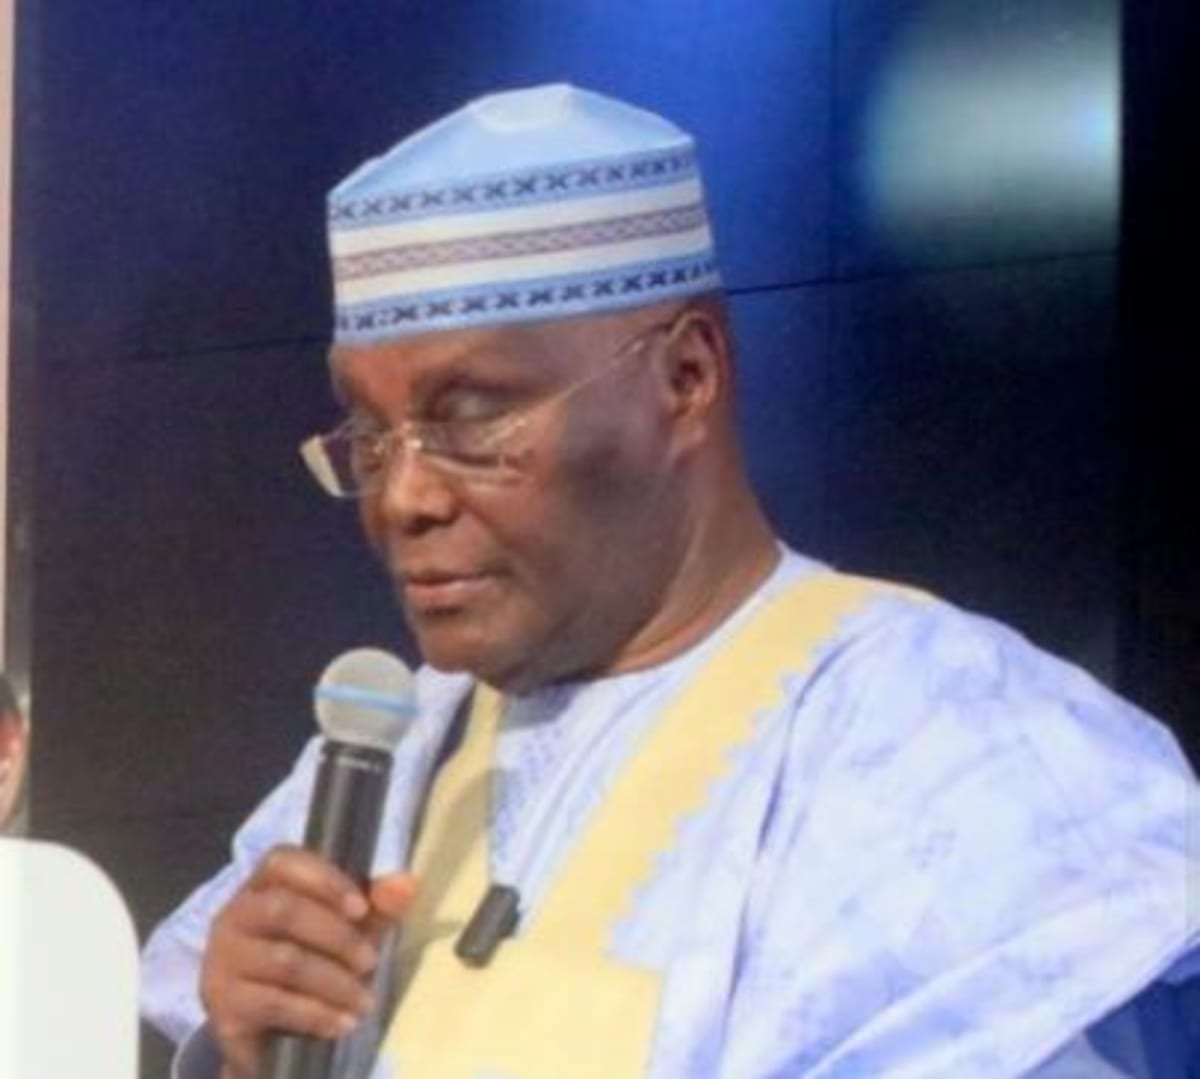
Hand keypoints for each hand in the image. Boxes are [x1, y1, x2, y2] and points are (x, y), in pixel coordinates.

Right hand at [200, 845, 415, 1078]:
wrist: (268, 1028)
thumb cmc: (312, 958)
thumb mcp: (349, 928)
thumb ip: (377, 905)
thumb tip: (407, 883)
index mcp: (263, 883)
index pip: (283, 861)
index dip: (324, 879)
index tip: (362, 908)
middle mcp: (235, 914)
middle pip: (284, 910)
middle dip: (336, 936)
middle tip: (371, 961)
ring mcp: (224, 958)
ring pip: (283, 960)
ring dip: (333, 982)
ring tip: (365, 1001)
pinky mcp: (223, 1003)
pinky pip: (272, 1003)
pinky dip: (315, 1014)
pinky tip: (343, 1023)